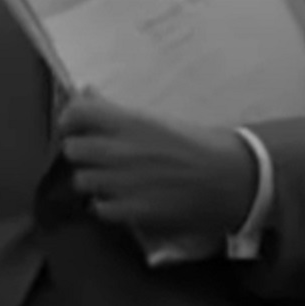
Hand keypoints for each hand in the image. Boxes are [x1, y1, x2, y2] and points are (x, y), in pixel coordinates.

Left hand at [57, 89, 256, 239]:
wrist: (233, 179)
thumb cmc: (203, 144)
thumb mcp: (161, 119)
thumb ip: (119, 110)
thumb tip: (87, 92)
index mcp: (131, 121)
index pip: (76, 113)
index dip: (71, 119)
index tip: (77, 125)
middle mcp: (121, 151)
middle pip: (72, 149)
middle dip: (82, 151)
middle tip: (97, 154)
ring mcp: (125, 183)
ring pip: (82, 181)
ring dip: (94, 179)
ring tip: (112, 179)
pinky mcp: (133, 212)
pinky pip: (100, 208)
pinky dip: (107, 205)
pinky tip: (123, 200)